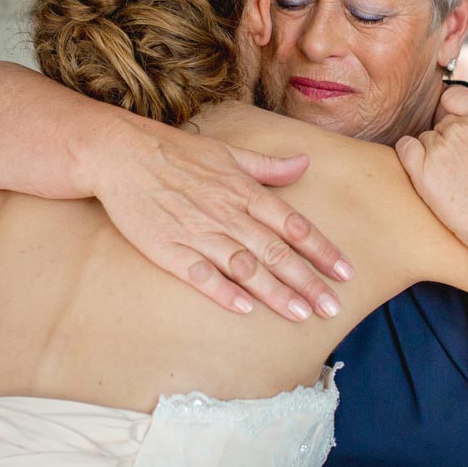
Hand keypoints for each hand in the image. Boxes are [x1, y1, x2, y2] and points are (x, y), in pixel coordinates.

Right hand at [89, 117, 352, 320]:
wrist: (121, 154)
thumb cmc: (178, 153)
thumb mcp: (229, 152)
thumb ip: (269, 166)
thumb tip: (305, 163)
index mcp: (244, 192)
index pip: (293, 225)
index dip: (321, 250)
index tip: (346, 271)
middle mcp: (227, 214)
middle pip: (276, 252)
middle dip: (308, 281)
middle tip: (333, 307)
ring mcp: (198, 233)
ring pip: (245, 267)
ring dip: (274, 292)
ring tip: (300, 314)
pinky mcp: (168, 249)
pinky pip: (201, 275)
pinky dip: (223, 292)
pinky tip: (245, 309)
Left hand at [394, 85, 467, 254]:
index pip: (455, 97)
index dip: (452, 113)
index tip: (457, 132)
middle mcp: (463, 127)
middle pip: (440, 123)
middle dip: (447, 143)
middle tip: (461, 172)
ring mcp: (441, 147)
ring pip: (425, 141)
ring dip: (432, 158)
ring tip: (453, 186)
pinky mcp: (423, 170)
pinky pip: (405, 150)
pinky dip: (410, 160)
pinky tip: (425, 179)